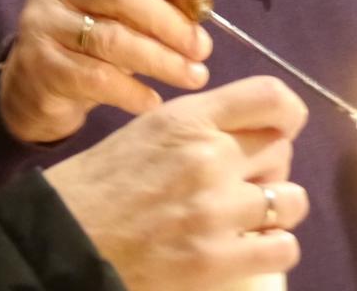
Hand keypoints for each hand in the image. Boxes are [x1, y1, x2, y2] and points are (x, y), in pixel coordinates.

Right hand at [0, 0, 214, 144]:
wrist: (30, 88)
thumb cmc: (86, 45)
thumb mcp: (115, 16)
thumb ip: (151, 5)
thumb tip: (201, 9)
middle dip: (168, 20)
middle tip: (203, 47)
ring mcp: (42, 25)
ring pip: (109, 38)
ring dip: (160, 59)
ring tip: (193, 76)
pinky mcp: (40, 66)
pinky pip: (94, 78)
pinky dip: (131, 91)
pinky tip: (153, 101)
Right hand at [43, 76, 310, 289]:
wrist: (63, 240)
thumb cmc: (97, 186)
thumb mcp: (145, 133)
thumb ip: (197, 127)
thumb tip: (251, 132)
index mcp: (186, 120)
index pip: (270, 97)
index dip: (288, 114)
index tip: (283, 129)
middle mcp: (207, 157)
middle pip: (282, 150)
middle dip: (269, 167)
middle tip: (244, 183)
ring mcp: (216, 210)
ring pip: (292, 200)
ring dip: (276, 210)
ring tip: (248, 218)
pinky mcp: (217, 259)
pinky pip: (284, 247)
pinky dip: (273, 248)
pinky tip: (250, 247)